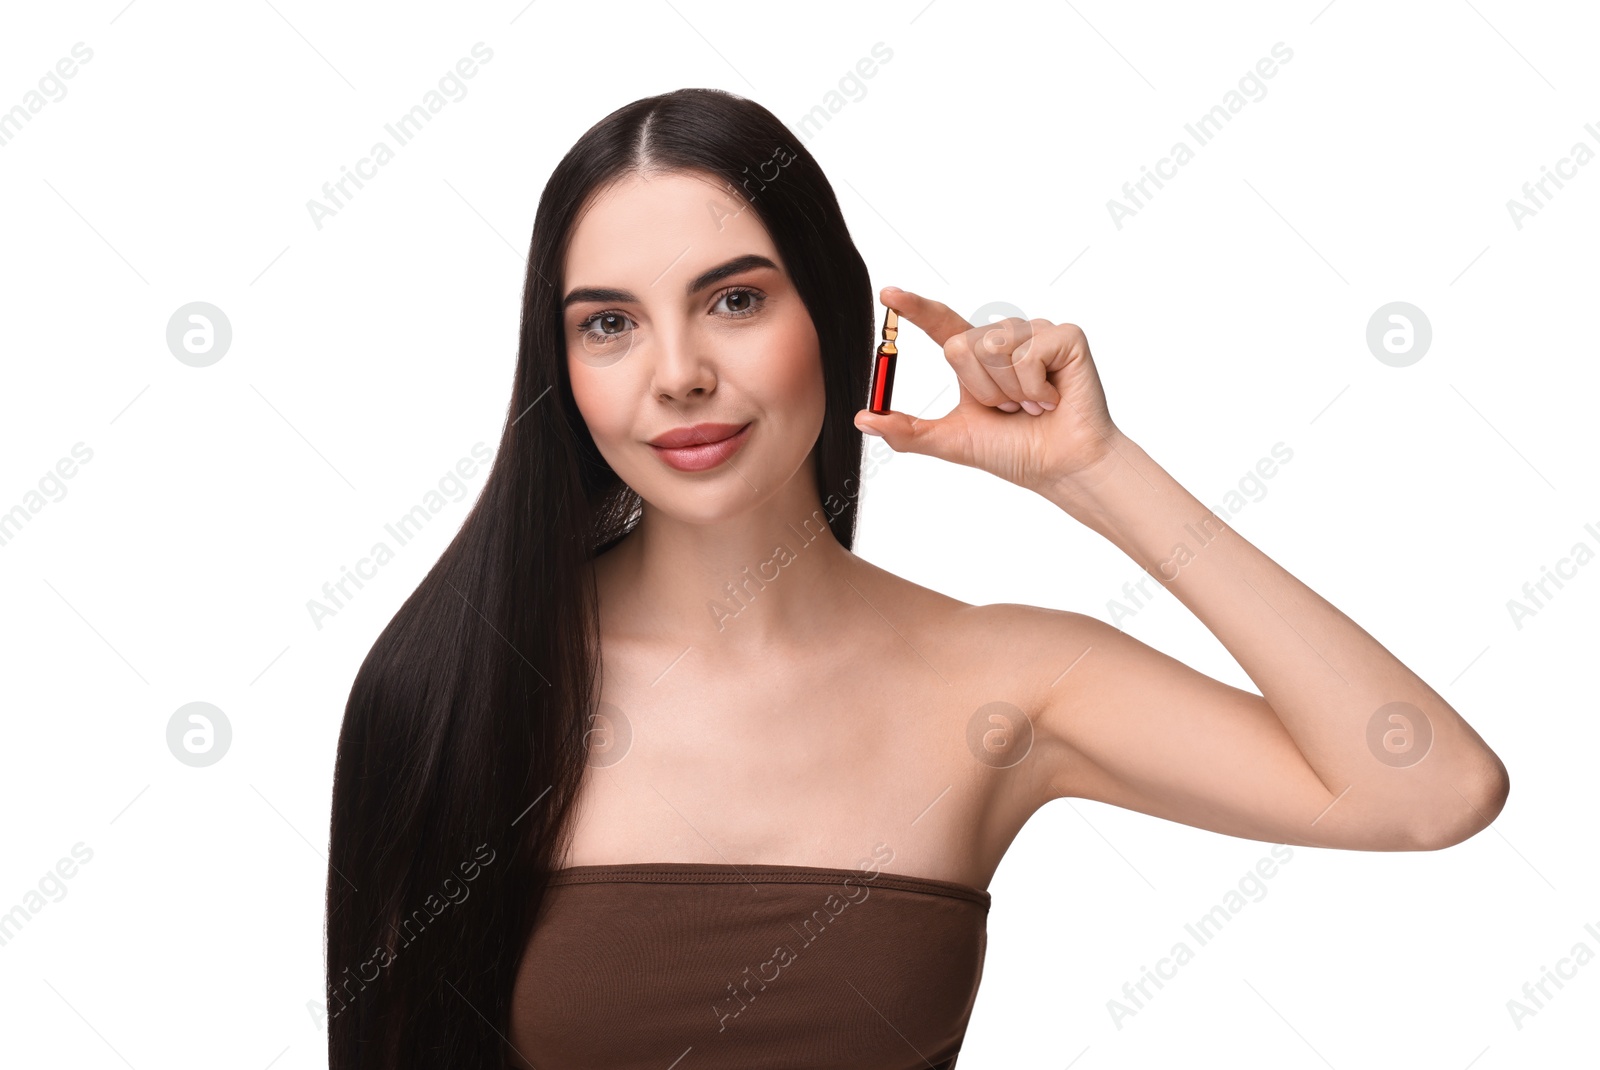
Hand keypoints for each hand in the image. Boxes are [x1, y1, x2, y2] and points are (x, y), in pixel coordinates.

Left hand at [854, 286, 1123, 493]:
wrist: (1060, 466)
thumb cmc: (1014, 452)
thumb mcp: (951, 440)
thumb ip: (907, 430)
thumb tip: (862, 419)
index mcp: (975, 357)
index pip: (940, 324)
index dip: (914, 308)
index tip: (888, 293)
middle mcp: (1004, 338)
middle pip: (960, 346)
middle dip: (980, 391)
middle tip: (1009, 409)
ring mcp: (1035, 333)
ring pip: (993, 349)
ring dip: (1009, 392)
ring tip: (1032, 404)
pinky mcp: (1065, 336)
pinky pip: (1027, 355)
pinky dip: (1035, 388)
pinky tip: (1052, 398)